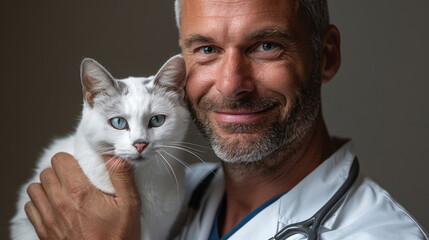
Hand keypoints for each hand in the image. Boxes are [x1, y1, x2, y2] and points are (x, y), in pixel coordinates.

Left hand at [25, 152, 141, 238]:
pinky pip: (30, 206)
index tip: (82, 167)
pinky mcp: (43, 230)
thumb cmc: (118, 236)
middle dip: (61, 172)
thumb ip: (122, 176)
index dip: (72, 160)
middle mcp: (60, 201)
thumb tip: (115, 155)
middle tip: (76, 180)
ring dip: (48, 186)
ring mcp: (49, 217)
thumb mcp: (130, 204)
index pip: (60, 159)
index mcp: (80, 191)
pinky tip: (55, 205)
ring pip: (35, 188)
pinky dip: (40, 202)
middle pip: (47, 171)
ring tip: (64, 191)